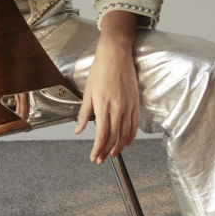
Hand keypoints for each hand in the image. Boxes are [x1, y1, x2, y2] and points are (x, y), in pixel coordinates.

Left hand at [74, 14, 139, 163]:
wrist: (116, 55)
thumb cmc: (100, 70)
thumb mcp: (88, 92)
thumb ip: (84, 113)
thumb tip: (79, 129)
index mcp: (103, 106)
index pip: (102, 135)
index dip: (98, 149)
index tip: (94, 157)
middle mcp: (118, 108)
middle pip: (114, 137)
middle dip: (107, 151)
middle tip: (101, 159)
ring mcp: (128, 106)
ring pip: (126, 133)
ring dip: (119, 146)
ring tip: (112, 154)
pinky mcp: (135, 103)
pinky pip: (134, 125)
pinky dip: (131, 136)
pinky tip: (126, 141)